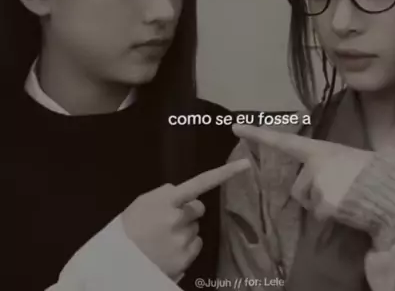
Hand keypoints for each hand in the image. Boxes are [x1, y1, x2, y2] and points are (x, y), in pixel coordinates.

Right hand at [122, 159, 249, 279]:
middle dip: (189, 211)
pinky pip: (196, 245)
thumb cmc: (128, 227)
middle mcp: (179, 218)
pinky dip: (186, 247)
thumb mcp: (143, 201)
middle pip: (198, 207)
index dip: (225, 173)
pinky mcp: (185, 259)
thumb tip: (184, 193)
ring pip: (196, 228)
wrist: (116, 263)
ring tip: (163, 238)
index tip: (246, 165)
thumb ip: (166, 193)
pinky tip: (168, 249)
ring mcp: (183, 240)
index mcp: (168, 200)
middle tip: (168, 220)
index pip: (201, 182)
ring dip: (185, 230)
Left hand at [233, 124, 370, 219]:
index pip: (283, 141)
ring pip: (309, 203)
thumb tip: (320, 176)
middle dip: (312, 193)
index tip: (236, 127)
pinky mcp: (323, 202)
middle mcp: (313, 164)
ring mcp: (317, 184)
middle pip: (298, 188)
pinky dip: (331, 215)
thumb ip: (326, 165)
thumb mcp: (345, 159)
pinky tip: (348, 207)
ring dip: (322, 204)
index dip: (258, 134)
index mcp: (319, 150)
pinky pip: (320, 214)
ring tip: (346, 196)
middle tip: (338, 189)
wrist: (391, 187)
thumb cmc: (371, 169)